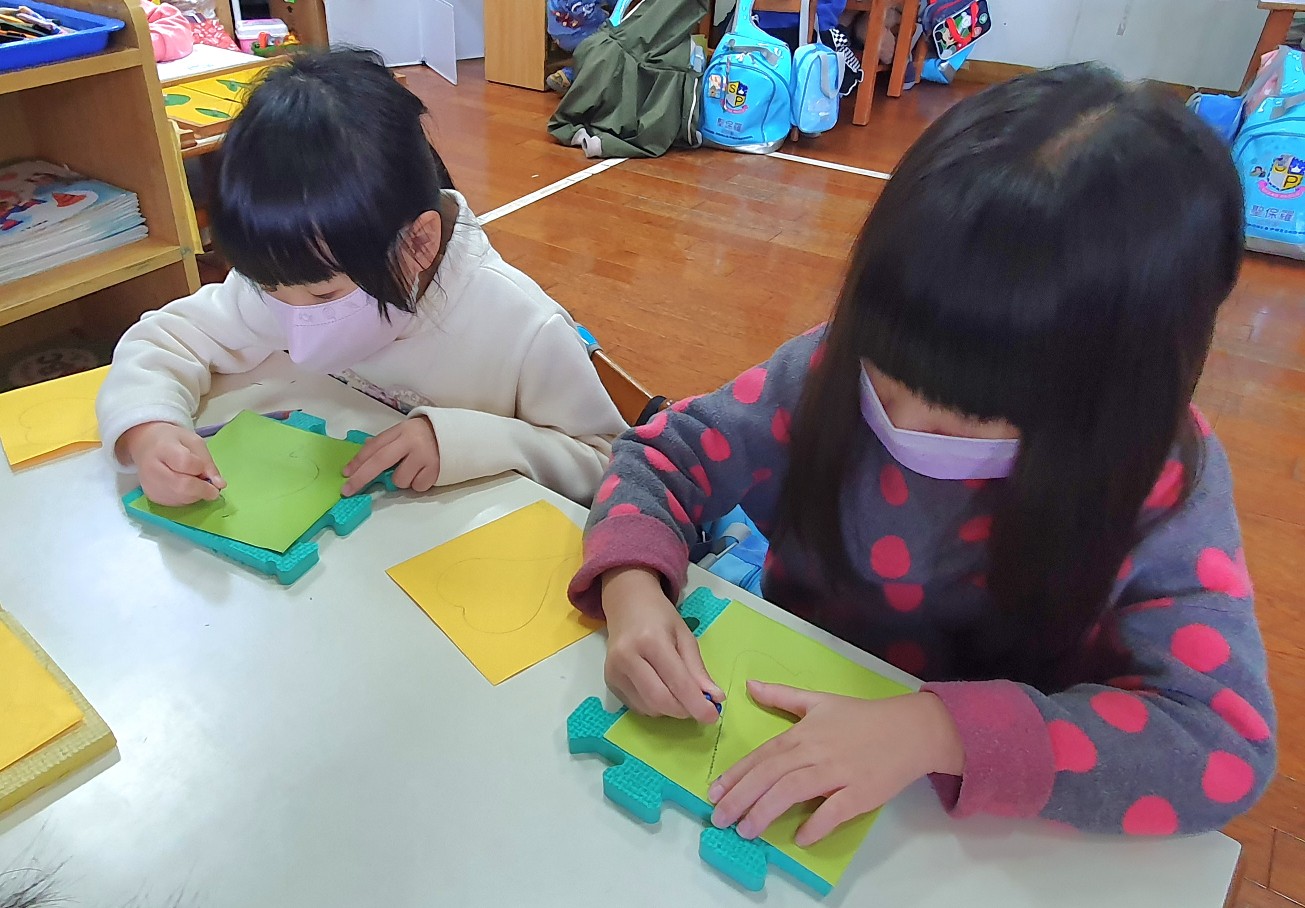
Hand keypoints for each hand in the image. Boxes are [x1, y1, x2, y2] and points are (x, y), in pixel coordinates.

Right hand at [119, 421, 225, 505]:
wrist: (146, 445)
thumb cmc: (173, 441)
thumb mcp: (194, 442)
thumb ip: (208, 462)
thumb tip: (220, 484)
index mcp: (163, 448)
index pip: (185, 463)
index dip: (200, 468)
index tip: (205, 468)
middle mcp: (152, 469)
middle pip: (182, 486)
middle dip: (203, 489)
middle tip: (213, 488)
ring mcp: (150, 485)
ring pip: (181, 498)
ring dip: (197, 495)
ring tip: (195, 482)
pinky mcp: (152, 497)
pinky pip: (176, 503)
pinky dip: (188, 499)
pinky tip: (186, 489)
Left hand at [342, 416, 439, 494]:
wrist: (456, 435)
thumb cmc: (424, 436)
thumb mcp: (404, 433)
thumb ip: (385, 444)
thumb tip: (362, 458)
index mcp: (400, 431)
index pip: (374, 446)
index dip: (357, 461)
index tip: (345, 474)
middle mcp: (411, 442)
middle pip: (380, 461)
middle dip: (361, 477)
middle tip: (348, 490)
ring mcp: (424, 456)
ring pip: (399, 480)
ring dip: (401, 480)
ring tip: (413, 470)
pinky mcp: (436, 470)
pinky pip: (417, 486)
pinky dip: (418, 484)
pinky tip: (424, 473)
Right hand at [601, 567, 723, 723]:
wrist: (626, 604)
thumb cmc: (659, 618)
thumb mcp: (685, 636)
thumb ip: (698, 669)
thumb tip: (715, 698)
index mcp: (651, 641)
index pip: (676, 681)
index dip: (696, 703)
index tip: (713, 716)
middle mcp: (628, 658)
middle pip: (659, 700)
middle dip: (684, 711)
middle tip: (700, 709)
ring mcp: (614, 671)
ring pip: (648, 708)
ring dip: (670, 710)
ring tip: (680, 694)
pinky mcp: (609, 682)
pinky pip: (637, 706)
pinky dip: (655, 707)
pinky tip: (661, 690)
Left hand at [708, 684, 963, 845]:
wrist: (910, 729)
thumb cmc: (862, 717)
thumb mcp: (819, 701)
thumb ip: (782, 696)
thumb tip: (750, 685)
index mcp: (803, 733)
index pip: (762, 756)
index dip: (736, 774)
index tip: (713, 792)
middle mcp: (815, 752)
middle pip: (770, 775)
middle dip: (741, 798)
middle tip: (719, 819)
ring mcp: (838, 773)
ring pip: (794, 792)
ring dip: (766, 812)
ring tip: (746, 830)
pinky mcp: (861, 793)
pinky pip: (834, 811)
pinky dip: (817, 824)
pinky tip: (800, 837)